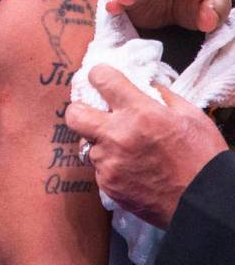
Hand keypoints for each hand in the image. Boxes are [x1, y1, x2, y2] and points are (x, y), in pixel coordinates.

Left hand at [65, 64, 227, 227]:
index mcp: (138, 112)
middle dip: (81, 110)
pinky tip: (130, 170)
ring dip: (102, 144)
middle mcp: (117, 135)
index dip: (100, 75)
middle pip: (74, 113)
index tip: (103, 79)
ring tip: (124, 150)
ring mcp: (110, 163)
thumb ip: (162, 95)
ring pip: (88, 145)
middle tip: (95, 114)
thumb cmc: (203, 158)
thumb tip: (145, 84)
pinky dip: (110, 167)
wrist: (206, 205)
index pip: (100, 78)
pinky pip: (99, 169)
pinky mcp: (109, 186)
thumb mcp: (190, 115)